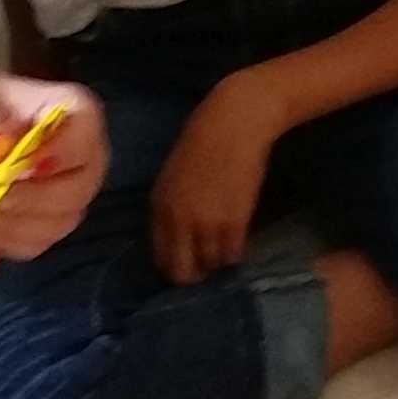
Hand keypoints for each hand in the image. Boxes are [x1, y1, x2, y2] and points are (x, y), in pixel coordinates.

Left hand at [0, 67, 103, 259]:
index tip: (16, 166)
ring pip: (55, 223)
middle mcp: (79, 157)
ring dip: (7, 220)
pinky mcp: (42, 229)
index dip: (59, 153)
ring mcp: (65, 198)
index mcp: (70, 111)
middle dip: (24, 196)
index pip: (86, 132)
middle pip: (76, 188)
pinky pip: (33, 245)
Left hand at [150, 77, 285, 281]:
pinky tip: (238, 238)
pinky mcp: (234, 222)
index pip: (160, 256)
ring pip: (211, 264)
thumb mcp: (172, 178)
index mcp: (159, 208)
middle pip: (182, 271)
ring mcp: (206, 223)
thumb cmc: (202, 144)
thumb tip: (177, 241)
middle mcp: (178, 221)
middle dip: (194, 274)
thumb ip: (170, 210)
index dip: (173, 266)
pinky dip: (236, 252)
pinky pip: (233, 254)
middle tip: (206, 267)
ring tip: (224, 246)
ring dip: (218, 261)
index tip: (186, 264)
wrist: (233, 124)